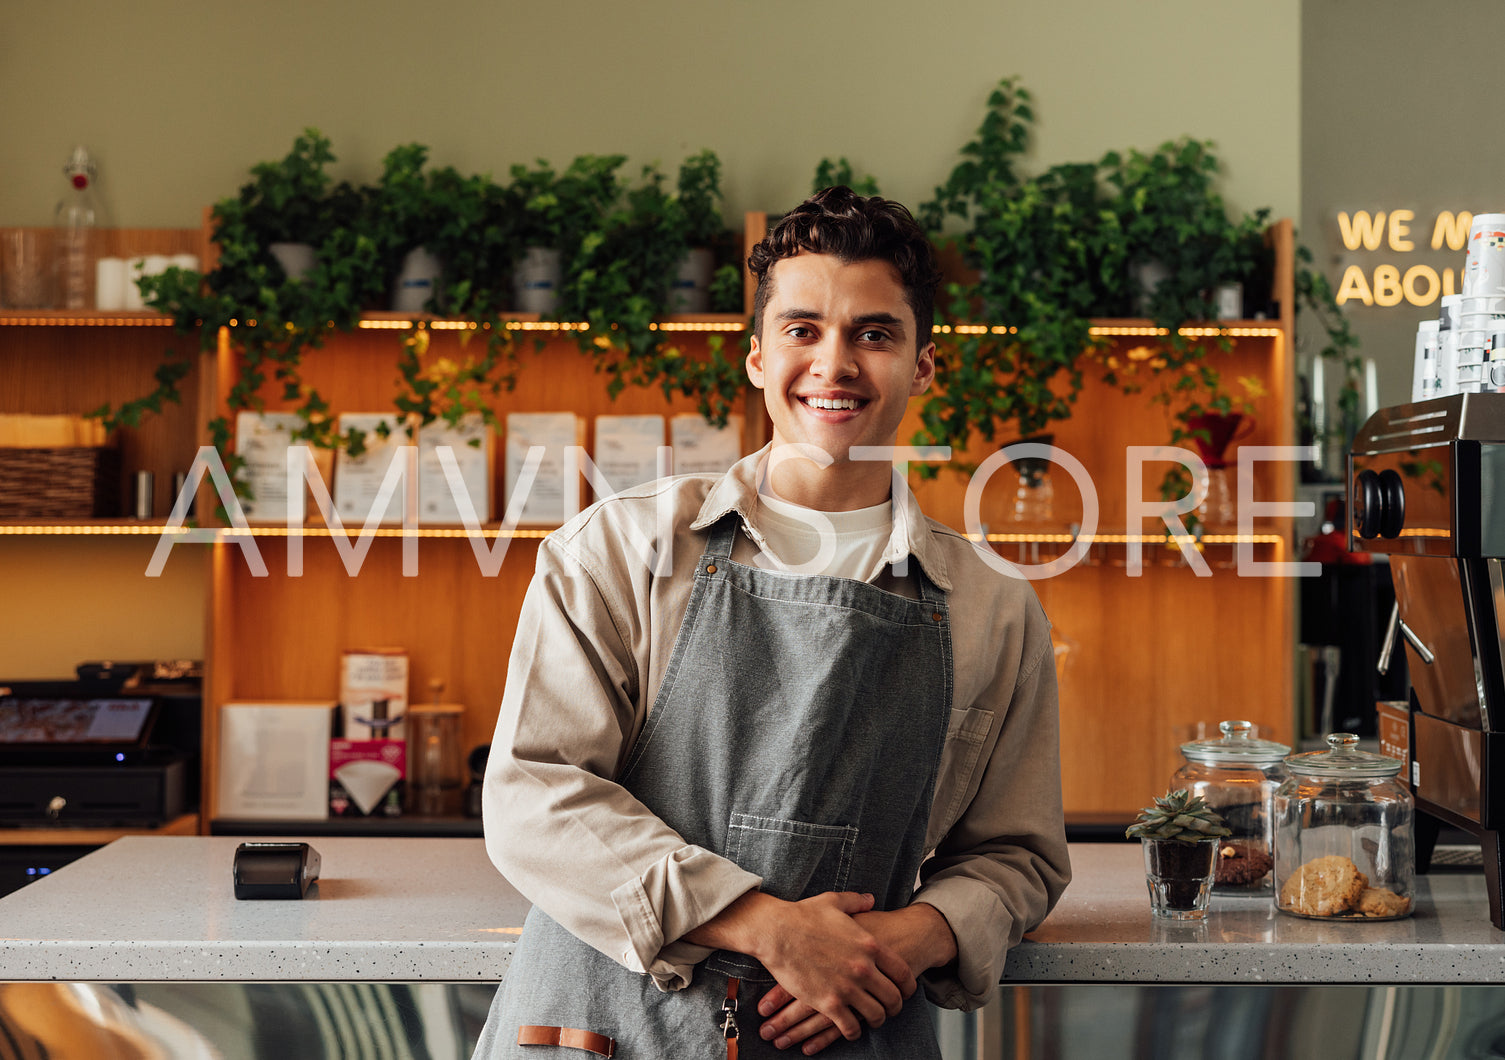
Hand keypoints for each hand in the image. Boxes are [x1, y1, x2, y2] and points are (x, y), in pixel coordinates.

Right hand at [685, 890, 913, 1048]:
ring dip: (877, 1020)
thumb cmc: (802, 915)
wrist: (775, 931)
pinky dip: (854, 1032)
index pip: (902, 972)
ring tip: (873, 1020)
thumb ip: (857, 901)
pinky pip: (850, 1027)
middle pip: (893, 997)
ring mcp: (847, 987)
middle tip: (892, 1009)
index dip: (909, 985)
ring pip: (875, 1015)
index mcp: (869, 944)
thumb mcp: (834, 901)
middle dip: (896, 1006)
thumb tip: (870, 899)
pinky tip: (851, 1029)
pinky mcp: (828, 1003)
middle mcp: (863, 968)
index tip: (906, 991)